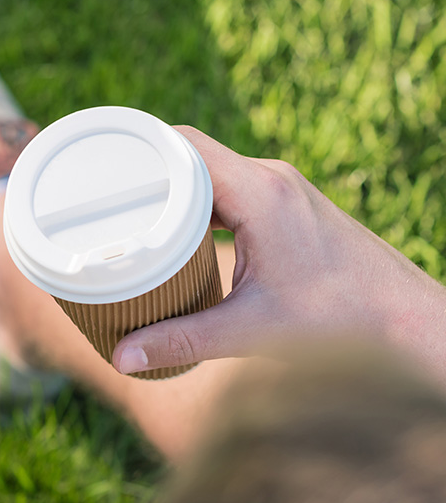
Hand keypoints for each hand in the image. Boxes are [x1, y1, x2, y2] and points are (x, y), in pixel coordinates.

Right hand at [111, 126, 445, 375]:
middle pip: (191, 155)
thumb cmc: (342, 319)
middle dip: (144, 175)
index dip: (136, 151)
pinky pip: (229, 191)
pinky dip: (197, 206)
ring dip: (171, 191)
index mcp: (260, 192)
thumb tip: (122, 357)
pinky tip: (177, 237)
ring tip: (127, 221)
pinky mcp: (288, 207)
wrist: (407, 318)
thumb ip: (182, 341)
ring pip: (210, 173)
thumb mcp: (252, 330)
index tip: (96, 169)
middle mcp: (271, 179)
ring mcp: (282, 190)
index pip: (184, 146)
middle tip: (99, 203)